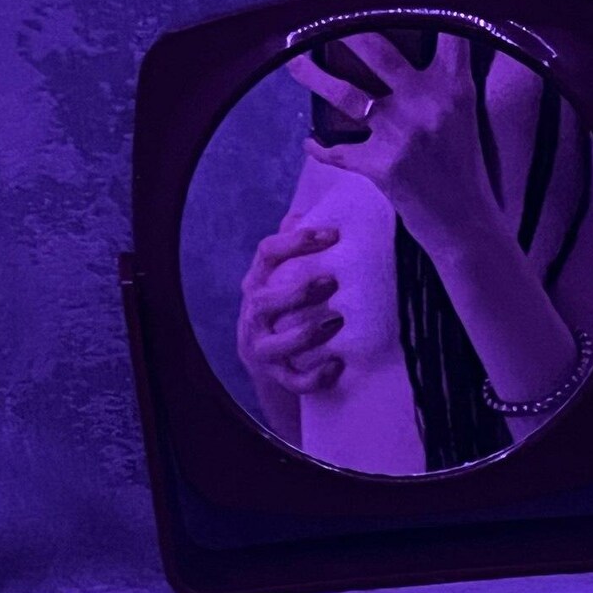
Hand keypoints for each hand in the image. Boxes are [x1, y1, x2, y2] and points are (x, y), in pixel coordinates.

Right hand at [238, 220, 344, 394]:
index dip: (296, 241)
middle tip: (332, 282)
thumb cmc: (283, 304)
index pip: (266, 253)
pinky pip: (293, 380)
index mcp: (257, 282)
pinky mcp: (276, 375)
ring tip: (338, 321)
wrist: (267, 359)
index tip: (331, 234)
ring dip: (308, 333)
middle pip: (264, 302)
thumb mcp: (282, 274)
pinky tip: (338, 364)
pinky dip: (315, 376)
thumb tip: (305, 211)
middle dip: (298, 292)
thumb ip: (293, 246)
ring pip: (277, 343)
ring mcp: (262, 347)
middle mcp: (254, 315)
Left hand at [287, 33, 499, 256]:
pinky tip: (310, 142)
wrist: (465, 225)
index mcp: (455, 88)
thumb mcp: (465, 120)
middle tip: (322, 18)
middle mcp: (427, 103)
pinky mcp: (382, 166)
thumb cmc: (466, 172)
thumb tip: (414, 60)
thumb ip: (445, 87)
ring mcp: (402, 134)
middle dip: (346, 31)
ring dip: (314, 77)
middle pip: (378, 52)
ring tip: (294, 64)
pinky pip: (339, 151)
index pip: (443, 33)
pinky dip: (321, 147)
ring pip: (346, 94)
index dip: (421, 7)